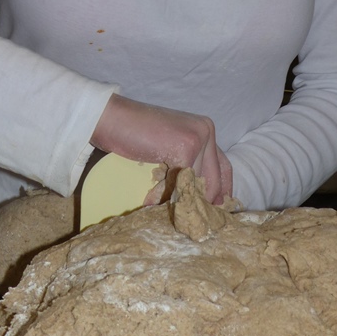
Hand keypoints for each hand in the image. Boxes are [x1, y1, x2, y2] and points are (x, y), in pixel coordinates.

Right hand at [90, 94, 232, 204]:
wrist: (112, 118)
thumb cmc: (134, 133)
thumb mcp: (170, 146)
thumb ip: (188, 162)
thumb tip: (200, 196)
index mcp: (206, 130)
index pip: (224, 167)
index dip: (222, 190)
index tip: (215, 210)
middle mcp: (207, 132)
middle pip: (215, 179)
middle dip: (201, 200)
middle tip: (187, 217)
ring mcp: (198, 139)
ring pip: (199, 184)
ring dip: (179, 198)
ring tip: (159, 204)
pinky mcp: (185, 149)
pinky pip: (182, 184)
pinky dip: (164, 195)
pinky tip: (149, 199)